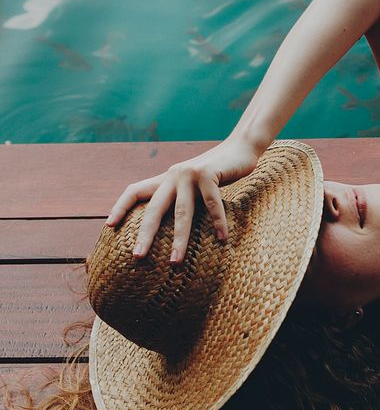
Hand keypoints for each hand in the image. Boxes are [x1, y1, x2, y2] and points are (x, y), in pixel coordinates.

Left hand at [104, 135, 260, 262]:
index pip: (135, 191)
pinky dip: (218, 223)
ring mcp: (190, 174)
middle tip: (137, 256)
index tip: (109, 225)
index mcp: (165, 179)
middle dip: (146, 234)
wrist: (240, 148)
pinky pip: (212, 204)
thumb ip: (181, 197)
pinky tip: (222, 238)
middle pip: (154, 209)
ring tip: (175, 262)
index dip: (120, 206)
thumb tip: (171, 224)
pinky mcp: (208, 174)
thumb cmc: (217, 172)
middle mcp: (173, 175)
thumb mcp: (193, 184)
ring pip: (182, 213)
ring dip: (179, 240)